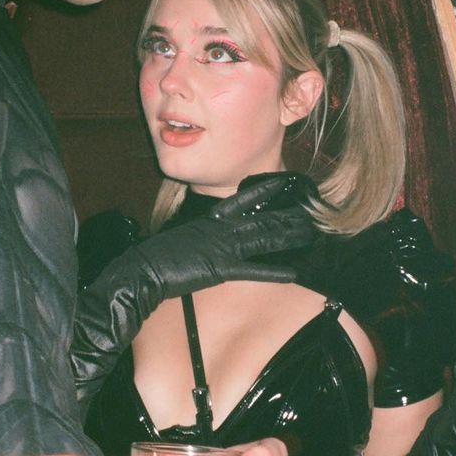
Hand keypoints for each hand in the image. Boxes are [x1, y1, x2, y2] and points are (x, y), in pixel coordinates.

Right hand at [72, 174, 315, 407]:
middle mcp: (220, 228)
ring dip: (289, 236)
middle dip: (288, 215)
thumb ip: (204, 234)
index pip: (245, 198)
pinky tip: (292, 273)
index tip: (286, 181)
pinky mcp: (220, 268)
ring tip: (311, 233)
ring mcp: (222, 246)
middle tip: (313, 212)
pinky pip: (253, 269)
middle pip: (262, 218)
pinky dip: (273, 272)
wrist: (142, 269)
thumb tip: (214, 236)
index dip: (267, 189)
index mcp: (212, 219)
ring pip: (263, 237)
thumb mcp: (185, 237)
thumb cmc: (158, 256)